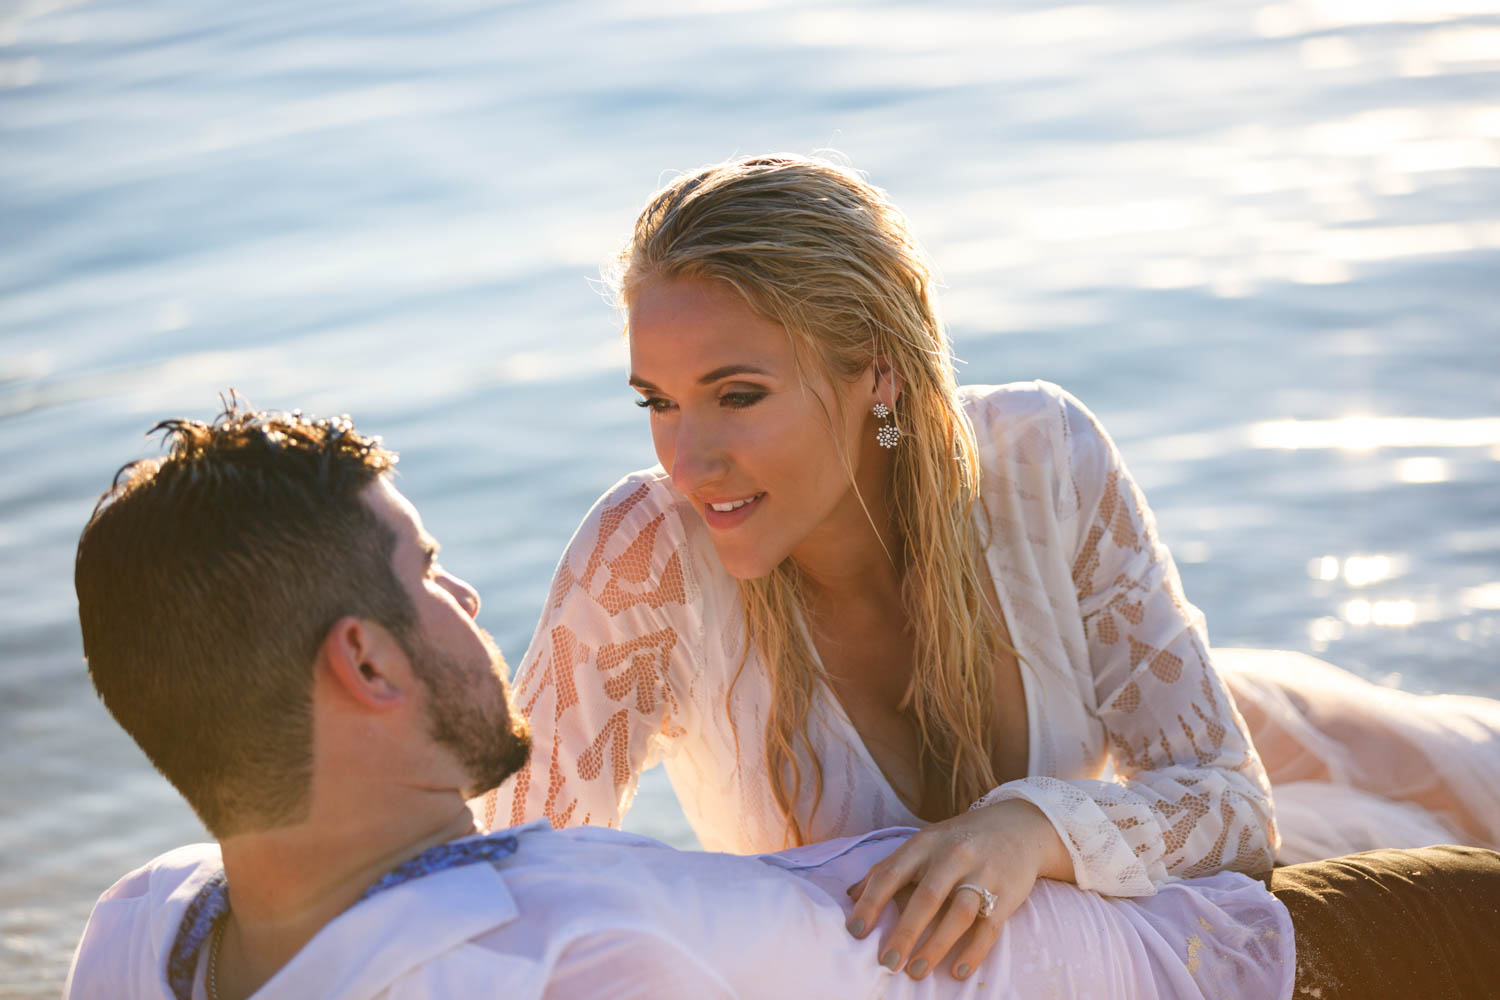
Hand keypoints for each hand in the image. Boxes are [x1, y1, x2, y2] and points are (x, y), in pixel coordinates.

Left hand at [843, 798, 1072, 980]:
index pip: (891, 873)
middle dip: (904, 932)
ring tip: (915, 972)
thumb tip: (850, 894)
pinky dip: (974, 952)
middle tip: (886, 962)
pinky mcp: (1007, 894)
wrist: (1018, 827)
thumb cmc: (959, 840)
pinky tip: (957, 971)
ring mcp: (983, 875)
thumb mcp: (922, 844)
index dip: (871, 902)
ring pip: (958, 914)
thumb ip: (889, 868)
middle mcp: (953, 856)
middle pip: (926, 897)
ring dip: (936, 946)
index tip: (855, 931)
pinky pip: (990, 928)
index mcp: (924, 844)